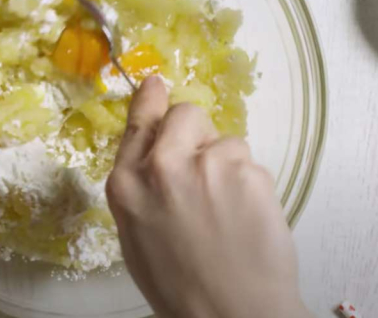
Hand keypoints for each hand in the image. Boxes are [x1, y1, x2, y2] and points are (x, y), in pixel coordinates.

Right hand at [107, 76, 310, 317]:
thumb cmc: (178, 286)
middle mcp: (164, 166)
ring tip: (228, 210)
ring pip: (225, 140)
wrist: (232, 315)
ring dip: (227, 164)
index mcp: (127, 185)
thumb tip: (154, 153)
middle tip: (206, 167)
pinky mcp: (249, 172)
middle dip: (197, 132)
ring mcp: (209, 166)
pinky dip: (250, 183)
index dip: (152, 99)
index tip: (157, 82)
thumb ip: (141, 187)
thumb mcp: (137, 236)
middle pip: (187, 113)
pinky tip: (247, 217)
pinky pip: (250, 162)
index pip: (138, 123)